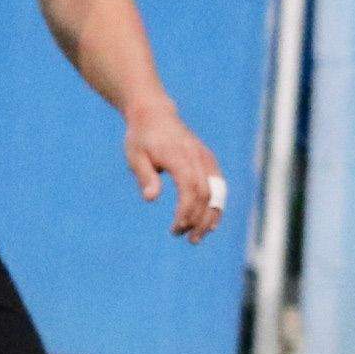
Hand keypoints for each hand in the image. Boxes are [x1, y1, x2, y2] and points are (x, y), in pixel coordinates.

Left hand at [124, 102, 222, 241]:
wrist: (155, 115)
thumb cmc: (142, 138)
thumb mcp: (135, 156)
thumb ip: (145, 176)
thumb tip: (151, 199)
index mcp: (180, 157)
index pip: (190, 190)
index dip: (186, 212)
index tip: (175, 229)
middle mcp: (199, 158)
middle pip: (207, 195)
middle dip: (199, 220)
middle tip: (188, 239)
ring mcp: (207, 160)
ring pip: (217, 193)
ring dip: (210, 217)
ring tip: (198, 236)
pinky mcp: (209, 162)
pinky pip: (219, 187)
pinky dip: (216, 206)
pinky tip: (209, 222)